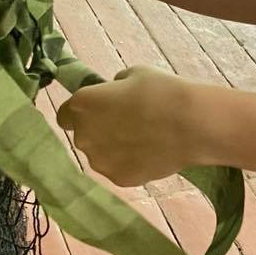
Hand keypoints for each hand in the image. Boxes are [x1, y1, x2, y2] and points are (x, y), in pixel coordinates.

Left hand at [56, 66, 206, 186]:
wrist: (191, 124)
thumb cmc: (162, 91)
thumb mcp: (134, 75)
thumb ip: (115, 88)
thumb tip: (114, 96)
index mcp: (82, 105)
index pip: (64, 114)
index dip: (81, 112)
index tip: (98, 111)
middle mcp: (83, 135)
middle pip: (83, 135)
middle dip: (99, 130)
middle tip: (127, 123)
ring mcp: (100, 161)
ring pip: (100, 155)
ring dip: (112, 148)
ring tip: (142, 140)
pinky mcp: (118, 179)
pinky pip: (118, 169)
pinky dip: (129, 163)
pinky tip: (149, 154)